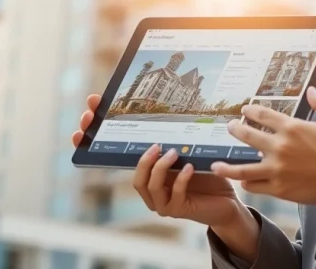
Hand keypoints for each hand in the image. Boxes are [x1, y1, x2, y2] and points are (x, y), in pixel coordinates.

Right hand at [70, 95, 258, 259]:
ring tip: (171, 151)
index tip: (89, 111)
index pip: (117, 153)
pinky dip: (180, 179)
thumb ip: (175, 136)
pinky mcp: (178, 209)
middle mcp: (150, 187)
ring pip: (146, 184)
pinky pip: (173, 194)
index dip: (97, 135)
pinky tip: (190, 167)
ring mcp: (161, 201)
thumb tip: (170, 104)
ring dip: (157, 167)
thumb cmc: (206, 174)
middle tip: (119, 127)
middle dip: (119, 148)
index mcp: (147, 170)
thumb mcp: (189, 150)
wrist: (226, 202)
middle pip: (127, 169)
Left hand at [211, 86, 315, 203]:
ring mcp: (277, 169)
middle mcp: (279, 147)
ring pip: (243, 168)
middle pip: (248, 136)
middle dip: (236, 130)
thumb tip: (311, 90)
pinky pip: (255, 186)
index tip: (245, 110)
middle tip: (230, 128)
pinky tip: (242, 181)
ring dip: (227, 166)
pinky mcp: (279, 189)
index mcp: (291, 128)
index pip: (263, 115)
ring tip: (216, 164)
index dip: (251, 111)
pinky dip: (247, 183)